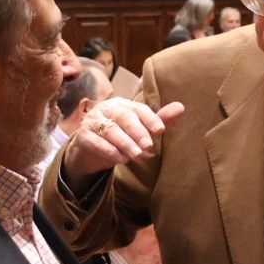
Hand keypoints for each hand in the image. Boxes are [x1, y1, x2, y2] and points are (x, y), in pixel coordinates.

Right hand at [60, 98, 184, 189]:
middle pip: (123, 117)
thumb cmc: (120, 137)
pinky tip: (120, 159)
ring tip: (136, 155)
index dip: (150, 118)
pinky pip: (95, 142)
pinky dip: (109, 151)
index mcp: (122, 104)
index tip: (161, 130)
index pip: (138, 108)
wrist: (90, 151)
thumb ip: (159, 120)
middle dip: (137, 131)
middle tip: (148, 146)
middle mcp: (106, 109)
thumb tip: (181, 107)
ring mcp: (92, 121)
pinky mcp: (82, 136)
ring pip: (110, 130)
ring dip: (125, 143)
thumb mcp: (140, 130)